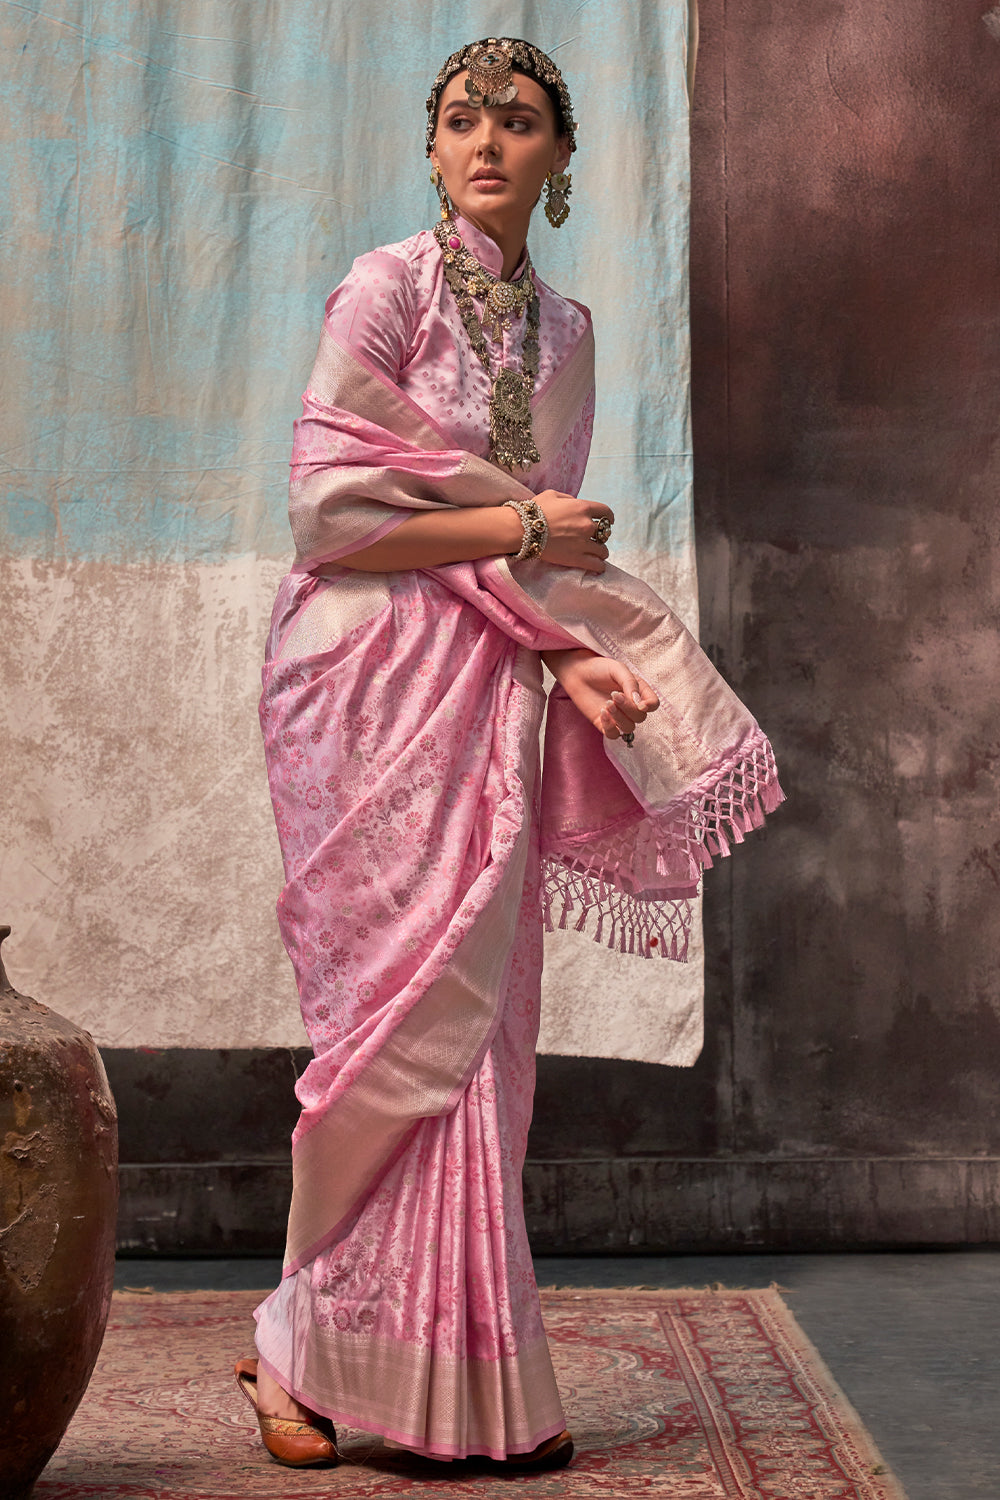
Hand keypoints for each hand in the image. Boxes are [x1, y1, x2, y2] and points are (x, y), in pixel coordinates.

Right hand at [533, 490, 613, 572]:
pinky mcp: (576, 559)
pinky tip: (598, 566)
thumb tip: (575, 503)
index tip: (609, 521)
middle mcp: (586, 525)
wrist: (522, 529)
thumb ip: (568, 499)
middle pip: (605, 533)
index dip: (609, 518)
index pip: (606, 512)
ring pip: (603, 550)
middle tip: (596, 539)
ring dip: (601, 552)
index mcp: (582, 508)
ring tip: (597, 554)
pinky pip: (596, 565)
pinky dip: (599, 566)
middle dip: (602, 536)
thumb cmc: (534, 510)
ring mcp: (583, 543)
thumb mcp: (552, 495)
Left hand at [544, 649, 659, 738]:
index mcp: (638, 691)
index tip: (640, 704)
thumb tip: (638, 702)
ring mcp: (618, 716)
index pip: (653, 704)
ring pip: (629, 728)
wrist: (577, 673)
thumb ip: (630, 684)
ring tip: (607, 703)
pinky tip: (602, 712)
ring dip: (619, 717)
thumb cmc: (599, 668)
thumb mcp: (618, 670)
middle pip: (641, 717)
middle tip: (614, 695)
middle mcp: (631, 705)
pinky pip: (614, 735)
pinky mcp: (604, 724)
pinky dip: (610, 727)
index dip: (650, 706)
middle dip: (629, 708)